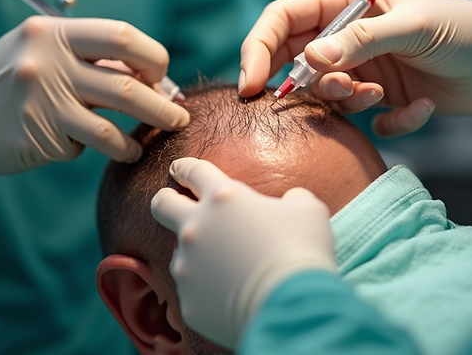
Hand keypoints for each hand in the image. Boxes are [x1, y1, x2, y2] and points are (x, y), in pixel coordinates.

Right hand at [0, 16, 189, 185]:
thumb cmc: (15, 79)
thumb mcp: (46, 51)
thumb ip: (94, 60)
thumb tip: (159, 82)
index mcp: (53, 32)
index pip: (123, 36)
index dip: (153, 58)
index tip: (161, 76)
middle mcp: (46, 63)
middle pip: (126, 86)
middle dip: (162, 107)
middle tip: (179, 119)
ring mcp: (39, 102)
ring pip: (110, 128)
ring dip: (135, 141)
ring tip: (140, 146)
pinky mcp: (33, 138)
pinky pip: (80, 147)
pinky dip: (91, 149)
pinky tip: (84, 146)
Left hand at [151, 158, 335, 348]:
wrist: (292, 305)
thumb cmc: (302, 251)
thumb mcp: (309, 212)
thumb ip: (294, 199)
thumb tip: (292, 200)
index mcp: (223, 198)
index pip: (194, 171)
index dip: (186, 167)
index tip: (179, 168)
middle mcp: (196, 227)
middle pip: (162, 204)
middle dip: (165, 199)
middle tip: (172, 202)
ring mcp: (187, 265)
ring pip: (181, 254)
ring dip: (199, 256)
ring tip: (231, 270)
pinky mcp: (188, 299)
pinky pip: (194, 291)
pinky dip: (209, 291)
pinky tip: (233, 298)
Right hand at [239, 0, 471, 136]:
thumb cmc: (469, 31)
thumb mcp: (415, 28)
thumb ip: (361, 41)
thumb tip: (310, 59)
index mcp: (348, 0)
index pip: (283, 17)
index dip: (259, 47)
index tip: (252, 83)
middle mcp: (349, 32)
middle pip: (295, 59)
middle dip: (306, 84)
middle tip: (335, 95)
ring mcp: (365, 65)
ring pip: (325, 91)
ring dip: (349, 100)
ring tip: (382, 97)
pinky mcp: (383, 96)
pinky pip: (362, 116)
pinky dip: (389, 119)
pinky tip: (422, 108)